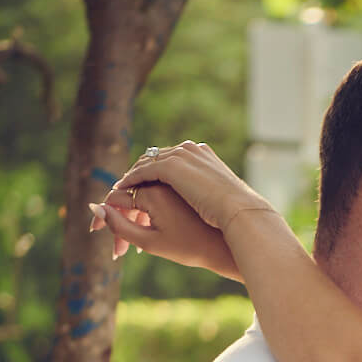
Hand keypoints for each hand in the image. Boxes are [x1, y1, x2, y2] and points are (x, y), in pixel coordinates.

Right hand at [89, 182, 239, 278]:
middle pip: (131, 197)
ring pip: (145, 196)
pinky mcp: (186, 185)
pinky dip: (151, 212)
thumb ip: (119, 225)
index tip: (95, 232)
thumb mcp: (149, 241)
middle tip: (116, 251)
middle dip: (120, 222)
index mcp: (153, 190)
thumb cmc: (189, 247)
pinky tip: (149, 233)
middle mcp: (164, 180)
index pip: (117, 197)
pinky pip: (161, 193)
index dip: (104, 215)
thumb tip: (94, 207)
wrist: (226, 245)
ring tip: (130, 249)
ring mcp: (177, 180)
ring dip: (135, 219)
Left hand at [115, 140, 273, 232]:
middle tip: (128, 186)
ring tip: (122, 189)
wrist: (239, 211)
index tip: (145, 184)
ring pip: (145, 163)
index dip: (155, 170)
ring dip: (132, 176)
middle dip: (140, 171)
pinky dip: (131, 180)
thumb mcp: (222, 195)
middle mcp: (189, 149)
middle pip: (154, 157)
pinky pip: (142, 172)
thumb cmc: (235, 211)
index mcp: (201, 153)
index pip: (170, 157)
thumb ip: (212, 189)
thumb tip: (213, 197)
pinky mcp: (170, 166)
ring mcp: (179, 155)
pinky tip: (122, 190)